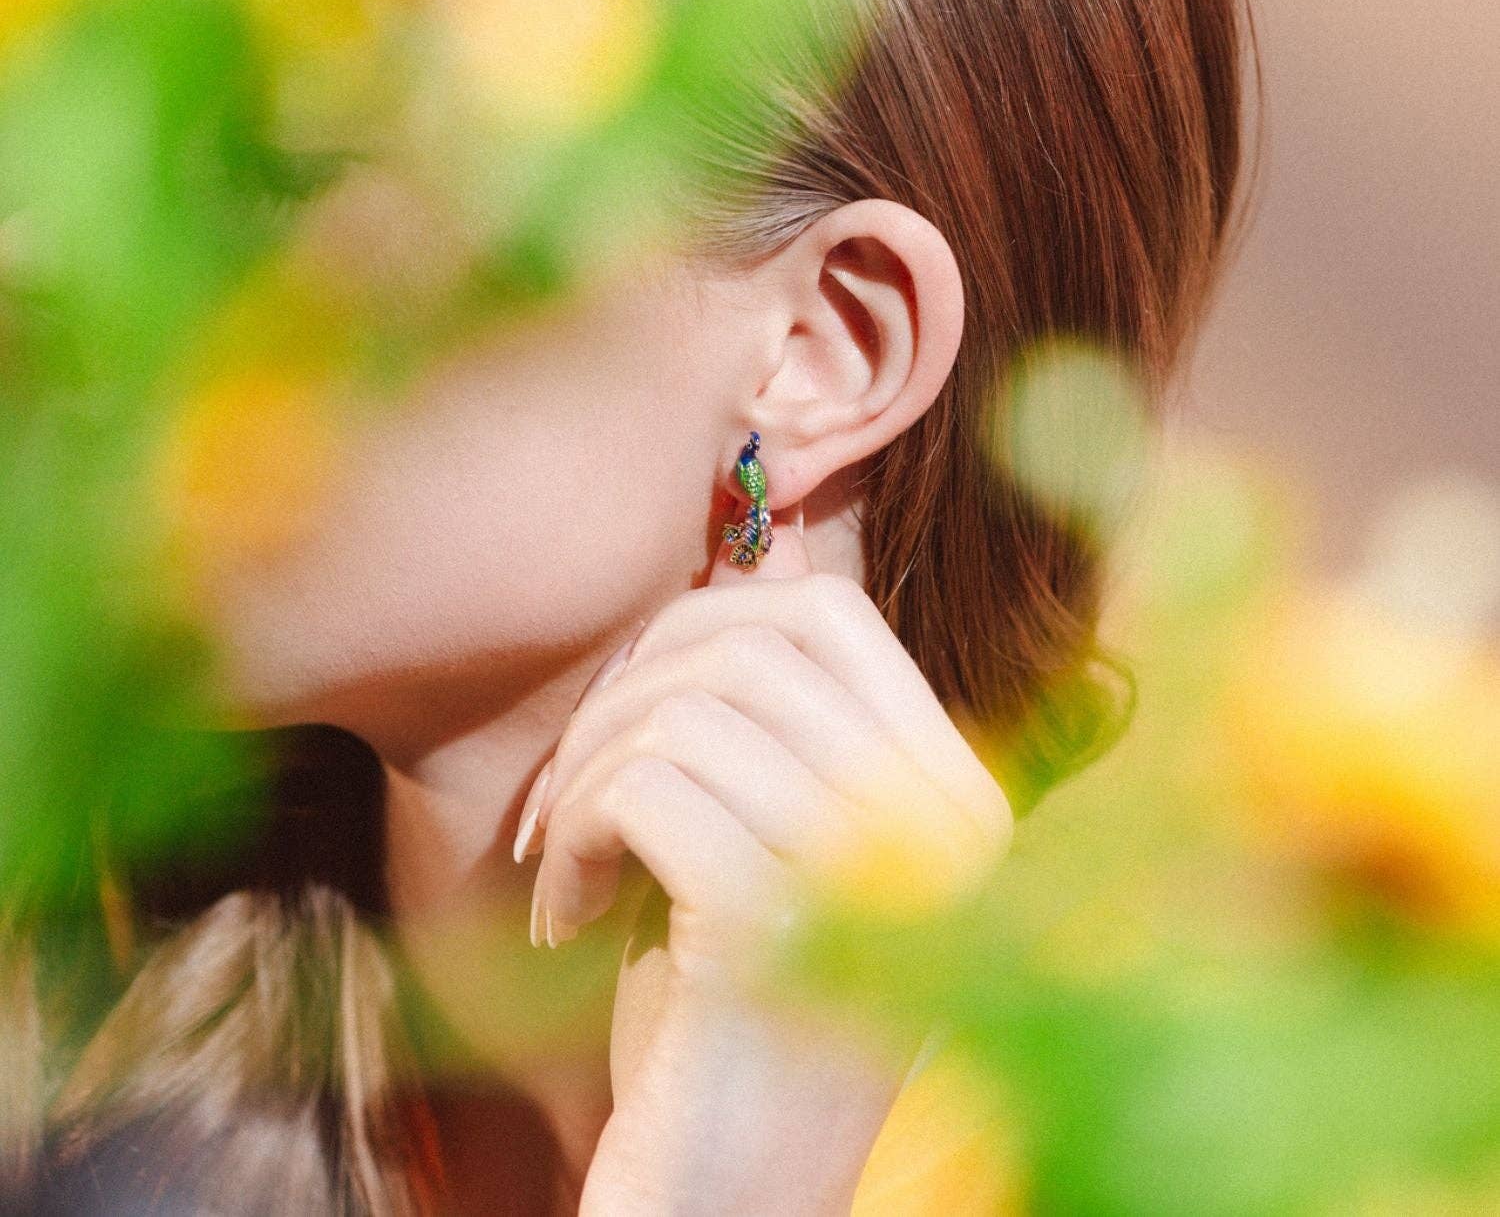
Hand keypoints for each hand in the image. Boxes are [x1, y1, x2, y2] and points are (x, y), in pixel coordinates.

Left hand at [517, 506, 1012, 1213]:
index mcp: (956, 794)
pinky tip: (567, 914)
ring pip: (682, 713)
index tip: (636, 704)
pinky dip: (574, 834)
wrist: (725, 1199)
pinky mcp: (773, 930)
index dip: (703, 622)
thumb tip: (758, 553)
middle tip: (573, 791)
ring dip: (586, 778)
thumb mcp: (778, 845)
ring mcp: (872, 876)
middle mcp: (942, 825)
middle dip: (621, 696)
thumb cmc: (734, 1016)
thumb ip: (781, 717)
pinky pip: (643, 787)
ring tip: (570, 864)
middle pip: (745, 645)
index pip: (828, 612)